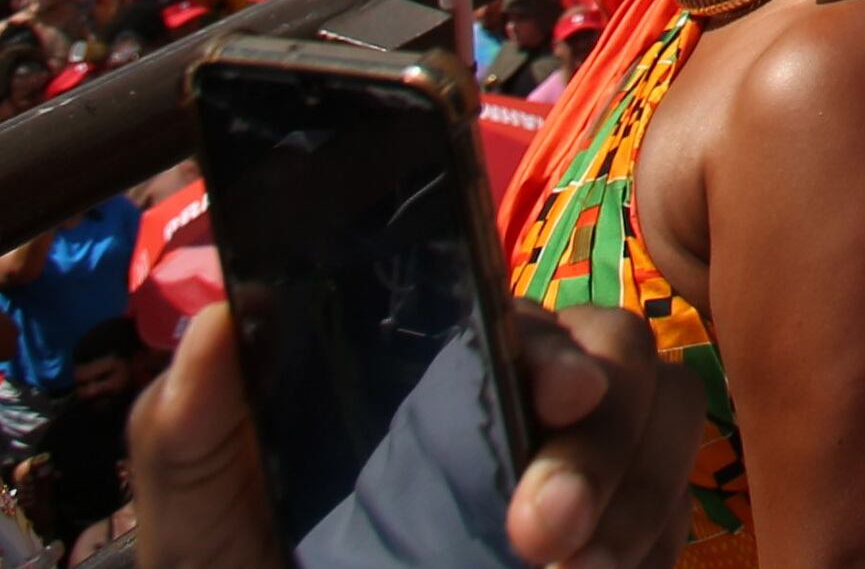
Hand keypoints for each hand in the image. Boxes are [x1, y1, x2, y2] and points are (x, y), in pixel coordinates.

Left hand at [130, 298, 698, 568]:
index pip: (525, 318)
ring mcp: (582, 468)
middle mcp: (524, 397)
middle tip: (546, 540)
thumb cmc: (239, 555)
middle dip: (601, 448)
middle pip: (623, 364)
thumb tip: (222, 318)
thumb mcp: (197, 497)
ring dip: (638, 502)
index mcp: (442, 359)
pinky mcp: (616, 536)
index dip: (554, 348)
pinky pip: (675, 521)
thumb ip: (189, 418)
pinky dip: (655, 546)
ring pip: (667, 433)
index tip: (557, 394)